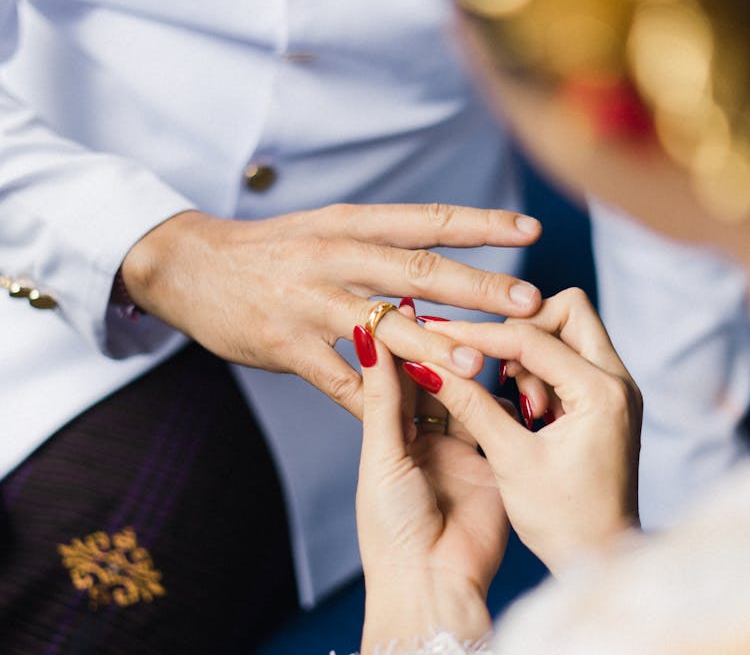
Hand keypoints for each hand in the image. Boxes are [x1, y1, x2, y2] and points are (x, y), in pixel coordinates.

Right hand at [120, 203, 541, 416]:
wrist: (191, 265)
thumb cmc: (272, 251)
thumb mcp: (324, 230)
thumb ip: (378, 246)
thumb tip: (438, 267)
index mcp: (350, 225)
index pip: (427, 219)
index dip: (481, 223)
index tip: (531, 229)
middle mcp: (334, 255)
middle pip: (417, 269)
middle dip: (476, 286)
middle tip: (529, 302)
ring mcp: (308, 300)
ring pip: (381, 326)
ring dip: (432, 348)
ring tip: (478, 369)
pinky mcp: (284, 343)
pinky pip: (338, 378)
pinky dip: (374, 399)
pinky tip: (407, 417)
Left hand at [355, 319, 507, 653]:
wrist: (433, 583)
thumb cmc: (392, 527)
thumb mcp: (383, 455)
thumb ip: (382, 397)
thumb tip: (366, 338)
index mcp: (390, 439)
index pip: (397, 380)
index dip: (402, 346)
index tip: (405, 308)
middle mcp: (426, 441)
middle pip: (435, 384)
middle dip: (439, 353)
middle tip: (446, 315)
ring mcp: (462, 450)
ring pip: (467, 396)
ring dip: (470, 370)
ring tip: (474, 335)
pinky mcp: (495, 462)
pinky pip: (497, 419)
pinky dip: (498, 395)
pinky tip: (502, 367)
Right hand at [408, 288, 641, 573]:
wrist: (602, 558)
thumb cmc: (564, 521)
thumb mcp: (511, 459)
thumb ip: (471, 405)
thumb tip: (429, 368)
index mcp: (601, 394)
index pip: (532, 338)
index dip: (480, 335)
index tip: (442, 334)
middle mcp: (618, 381)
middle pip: (567, 311)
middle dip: (522, 327)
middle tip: (491, 361)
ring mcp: (615, 390)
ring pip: (568, 331)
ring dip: (531, 352)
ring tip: (516, 400)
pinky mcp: (605, 401)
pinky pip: (569, 359)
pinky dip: (541, 370)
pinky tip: (526, 407)